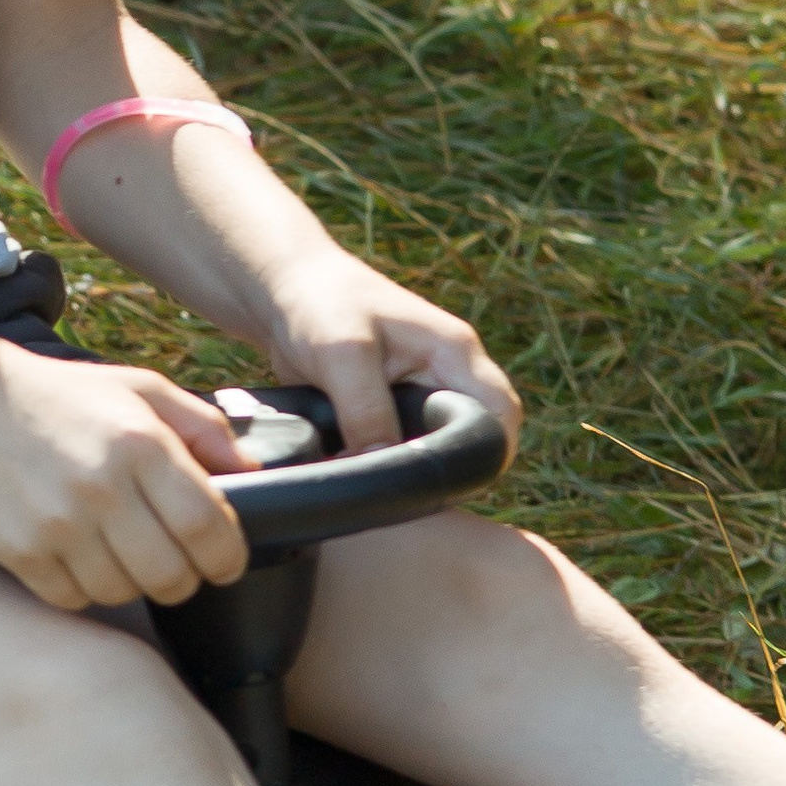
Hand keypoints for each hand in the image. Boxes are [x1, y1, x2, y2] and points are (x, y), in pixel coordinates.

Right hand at [0, 341, 250, 612]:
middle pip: (171, 575)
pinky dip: (83, 588)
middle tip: (173, 562)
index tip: (225, 560)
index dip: (228, 557)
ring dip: (131, 583)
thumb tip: (256, 475)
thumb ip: (204, 428)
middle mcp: (101, 487)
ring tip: (119, 552)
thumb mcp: (141, 390)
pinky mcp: (20, 551)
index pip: (209, 529)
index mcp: (140, 444)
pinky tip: (78, 556)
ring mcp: (56, 524)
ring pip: (123, 594)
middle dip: (184, 578)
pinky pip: (73, 599)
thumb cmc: (65, 398)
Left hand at [247, 242, 519, 459]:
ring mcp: (423, 392)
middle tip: (405, 492)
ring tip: (380, 484)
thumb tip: (383, 469)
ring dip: (415, 469)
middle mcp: (448, 374)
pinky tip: (363, 472)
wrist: (283, 293)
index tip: (447, 485)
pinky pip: (407, 446)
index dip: (489, 454)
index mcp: (455, 352)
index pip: (502, 413)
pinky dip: (390, 462)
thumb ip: (366, 409)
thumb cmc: (319, 304)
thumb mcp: (342, 353)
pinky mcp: (395, 408)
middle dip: (448, 469)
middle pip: (477, 436)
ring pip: (439, 445)